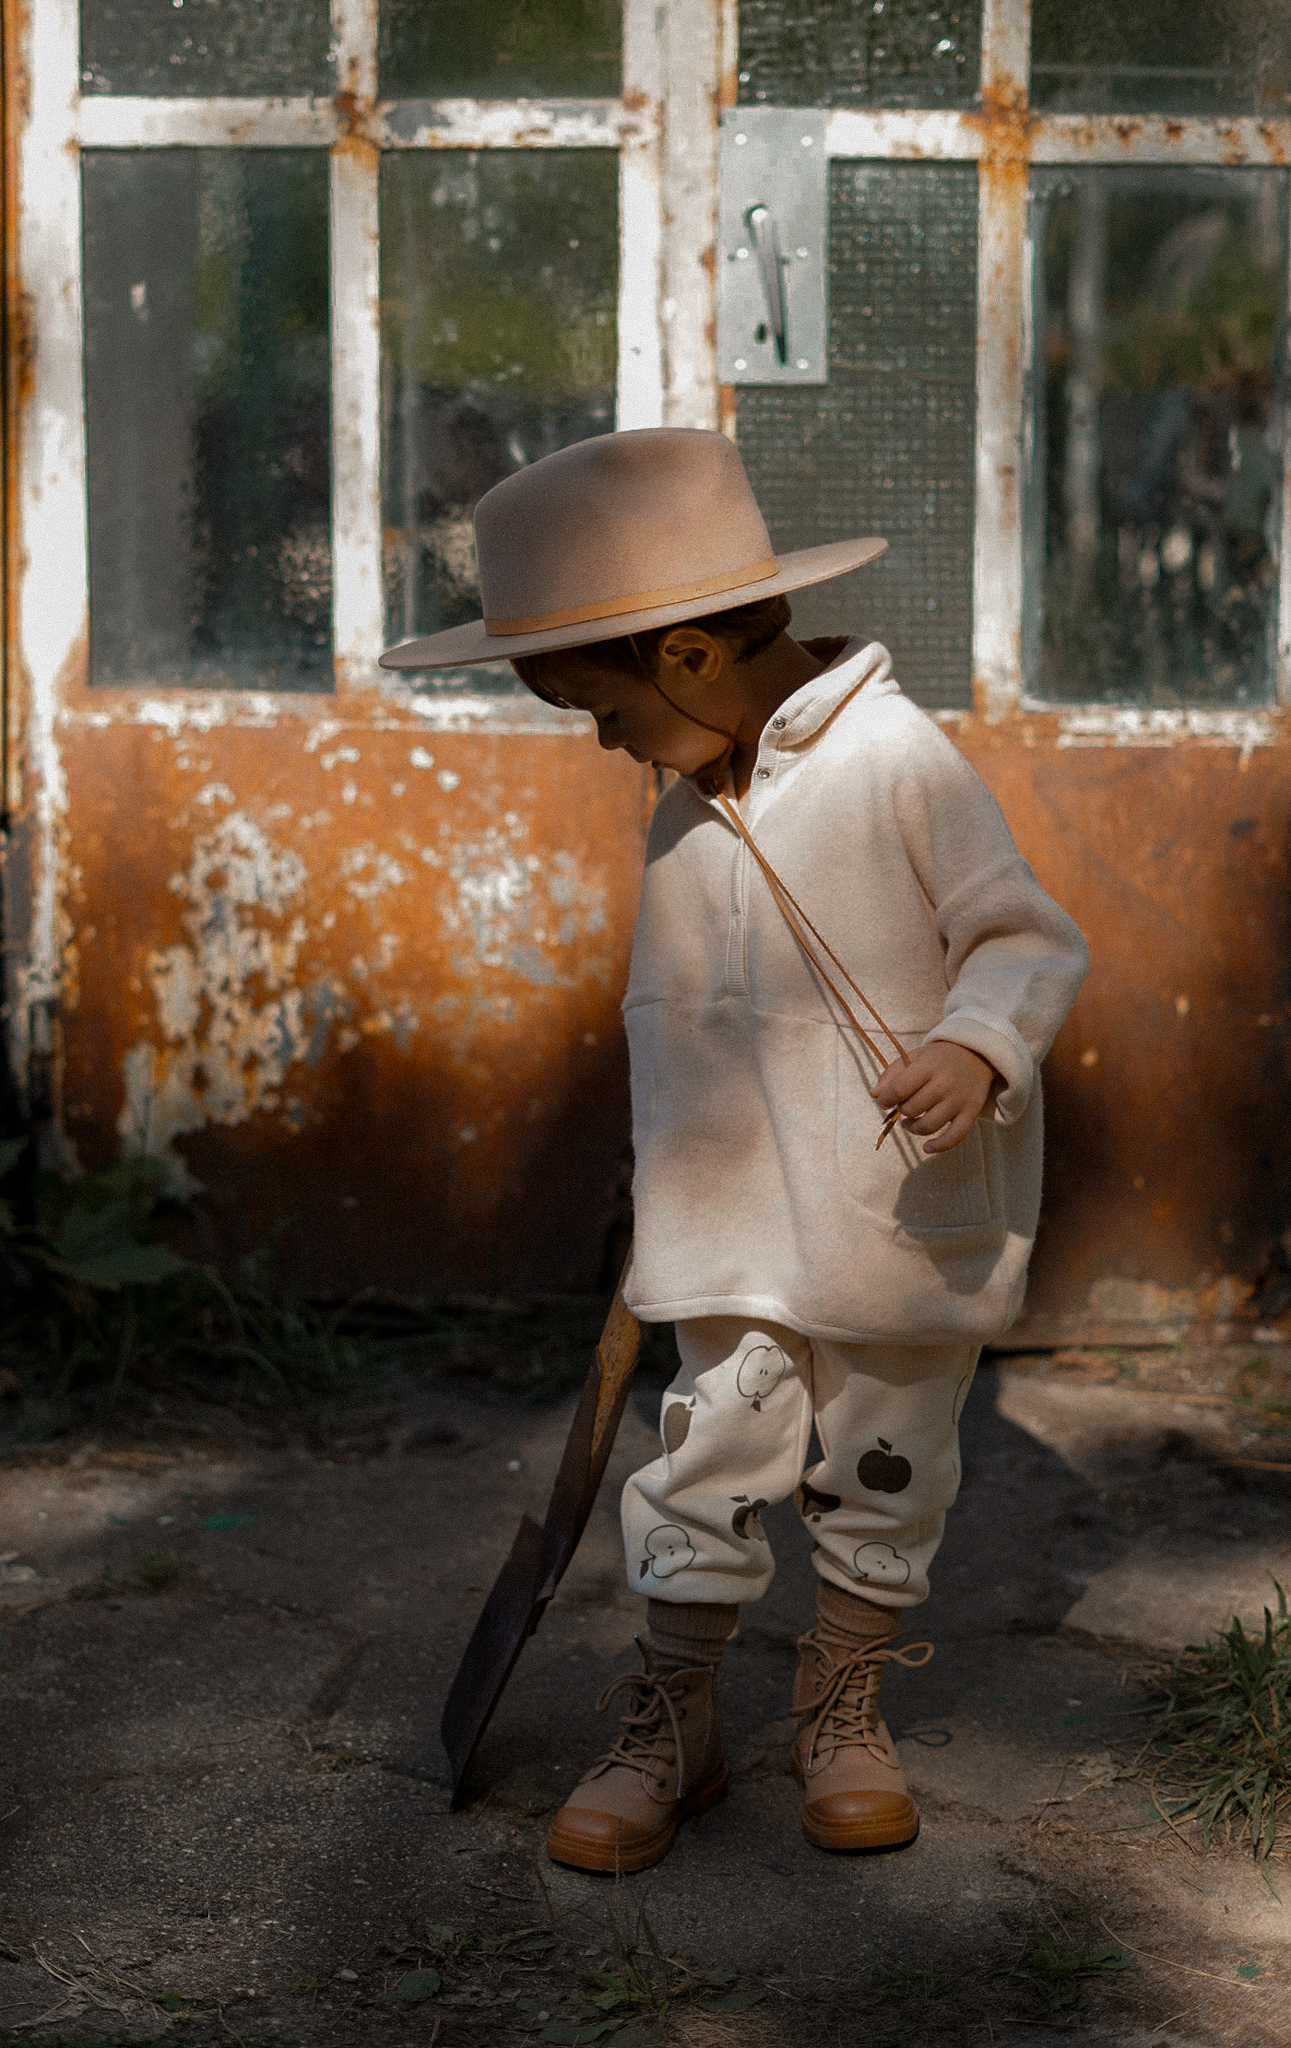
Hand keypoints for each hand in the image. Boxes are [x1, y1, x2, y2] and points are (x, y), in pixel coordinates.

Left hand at [871, 1042, 997, 1154]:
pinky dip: (939, 1146)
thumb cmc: (939, 1058)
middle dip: (902, 1110)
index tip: (884, 1101)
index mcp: (929, 1065)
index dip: (886, 1099)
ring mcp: (959, 1100)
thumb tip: (874, 1095)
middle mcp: (945, 1083)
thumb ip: (892, 1073)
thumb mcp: (915, 1056)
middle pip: (913, 1108)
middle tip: (903, 1105)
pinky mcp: (971, 1113)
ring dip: (913, 1128)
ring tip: (909, 1123)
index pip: (900, 1088)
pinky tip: (927, 1147)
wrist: (977, 1055)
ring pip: (929, 1125)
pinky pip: (955, 1137)